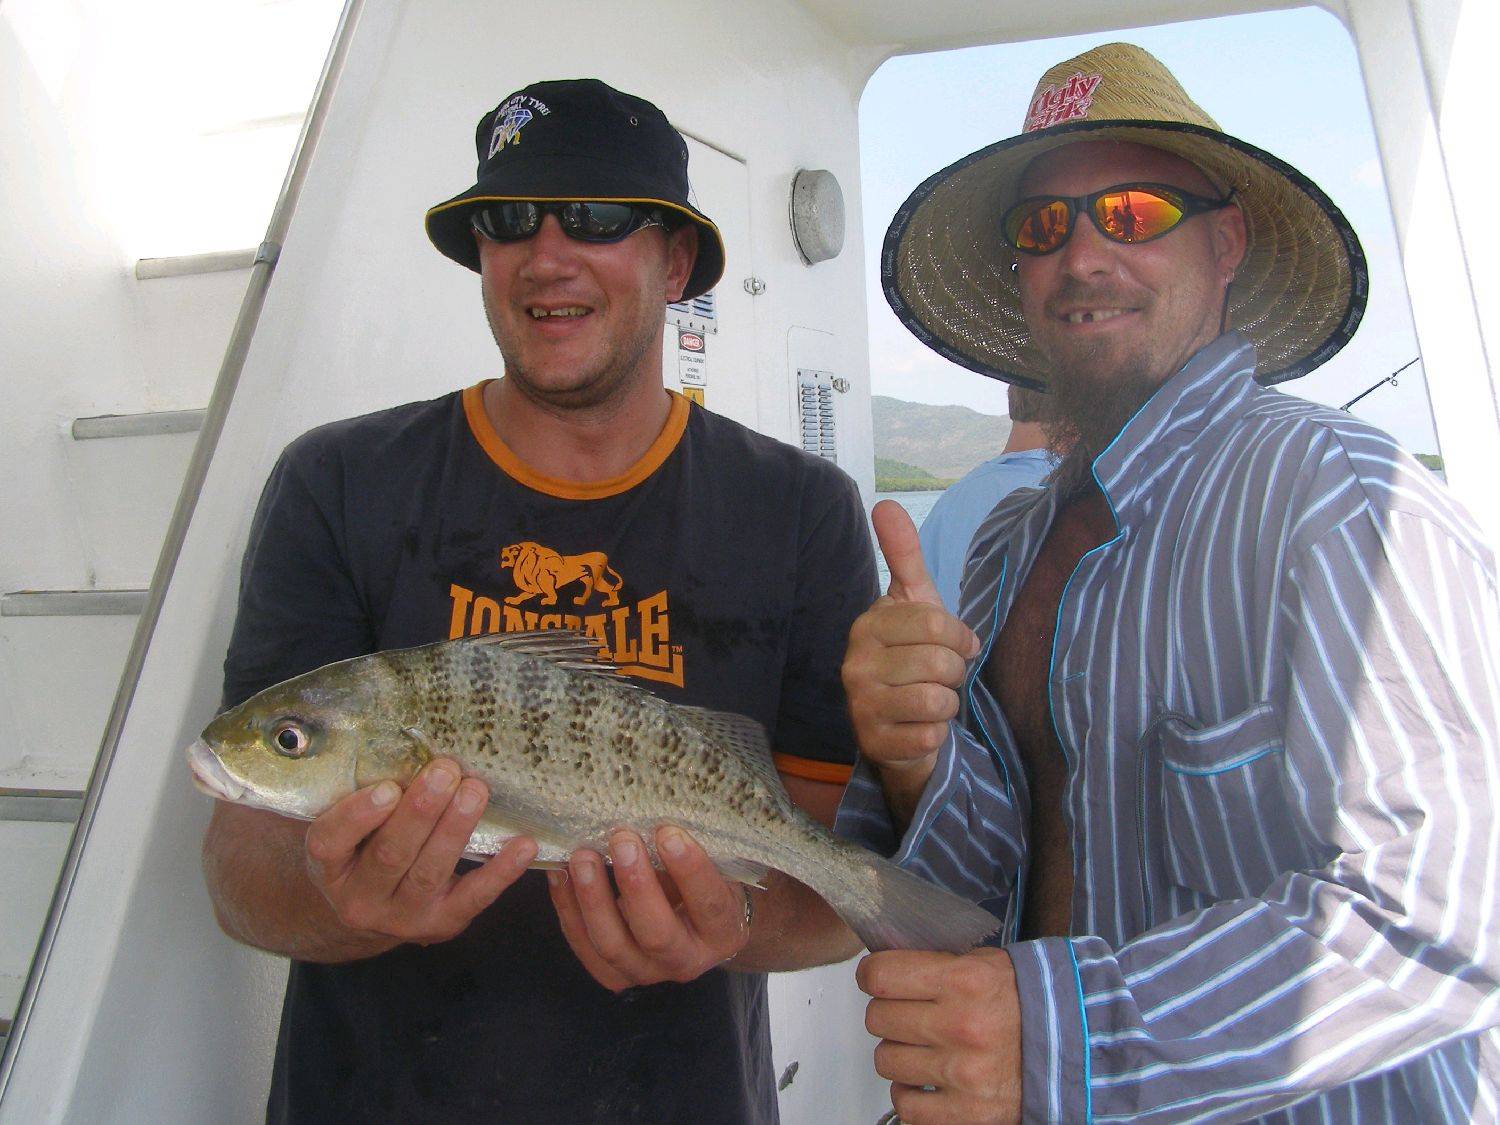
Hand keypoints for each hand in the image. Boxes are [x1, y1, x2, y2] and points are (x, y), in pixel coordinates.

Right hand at [303, 757, 535, 945]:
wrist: (374, 906)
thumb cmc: (365, 846)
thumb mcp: (350, 824)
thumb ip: (363, 791)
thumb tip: (406, 740)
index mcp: (329, 866)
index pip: (331, 842)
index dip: (358, 816)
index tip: (388, 788)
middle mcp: (359, 898)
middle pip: (390, 854)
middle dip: (421, 811)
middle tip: (445, 771)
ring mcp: (401, 917)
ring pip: (429, 872)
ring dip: (455, 828)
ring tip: (475, 791)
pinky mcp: (441, 924)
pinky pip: (473, 897)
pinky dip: (501, 871)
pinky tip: (522, 845)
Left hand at [548, 826, 751, 990]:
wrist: (696, 927)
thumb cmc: (706, 884)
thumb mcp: (714, 867)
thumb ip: (690, 852)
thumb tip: (655, 815)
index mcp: (723, 933)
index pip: (708, 904)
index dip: (690, 870)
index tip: (668, 833)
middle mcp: (686, 961)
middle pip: (656, 933)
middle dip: (635, 885)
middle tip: (621, 840)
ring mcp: (646, 973)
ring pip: (612, 945)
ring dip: (593, 899)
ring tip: (582, 857)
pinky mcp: (613, 974)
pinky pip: (583, 945)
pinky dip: (568, 909)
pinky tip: (561, 873)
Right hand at [842, 502, 978, 810]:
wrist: (901, 726)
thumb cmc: (912, 658)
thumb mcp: (914, 604)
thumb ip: (903, 555)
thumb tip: (885, 503)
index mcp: (868, 626)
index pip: (935, 624)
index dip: (960, 638)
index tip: (956, 645)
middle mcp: (855, 665)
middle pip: (939, 662)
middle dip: (954, 673)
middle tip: (941, 677)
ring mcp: (860, 706)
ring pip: (935, 701)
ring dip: (947, 704)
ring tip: (932, 700)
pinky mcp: (872, 745)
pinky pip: (928, 736)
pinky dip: (937, 734)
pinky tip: (922, 729)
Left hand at [859, 947, 1022, 1124]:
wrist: (1074, 1046)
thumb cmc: (1025, 1002)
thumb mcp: (985, 963)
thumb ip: (935, 965)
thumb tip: (884, 969)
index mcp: (964, 981)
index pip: (881, 975)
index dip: (871, 975)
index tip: (877, 979)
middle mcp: (962, 1026)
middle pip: (877, 1018)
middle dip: (887, 1013)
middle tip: (908, 1013)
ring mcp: (963, 1073)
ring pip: (885, 1060)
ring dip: (899, 1053)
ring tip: (922, 1046)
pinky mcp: (967, 1111)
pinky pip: (906, 1105)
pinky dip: (910, 1093)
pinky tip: (927, 1079)